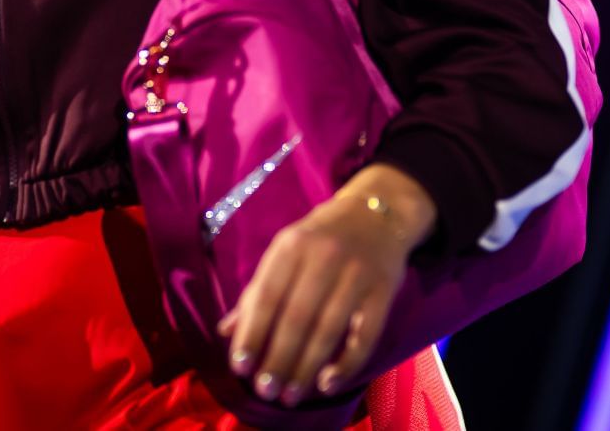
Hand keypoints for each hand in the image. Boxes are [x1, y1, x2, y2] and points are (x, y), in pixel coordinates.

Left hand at [214, 163, 435, 406]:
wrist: (375, 214)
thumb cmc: (319, 239)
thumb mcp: (284, 253)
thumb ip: (256, 293)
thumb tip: (225, 333)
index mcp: (290, 247)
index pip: (266, 296)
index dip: (252, 334)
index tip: (240, 368)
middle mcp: (323, 258)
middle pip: (297, 317)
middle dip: (278, 358)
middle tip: (266, 392)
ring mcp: (356, 274)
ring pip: (328, 329)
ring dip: (307, 368)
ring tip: (290, 396)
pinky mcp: (383, 291)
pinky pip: (365, 334)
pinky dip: (346, 363)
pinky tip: (327, 383)